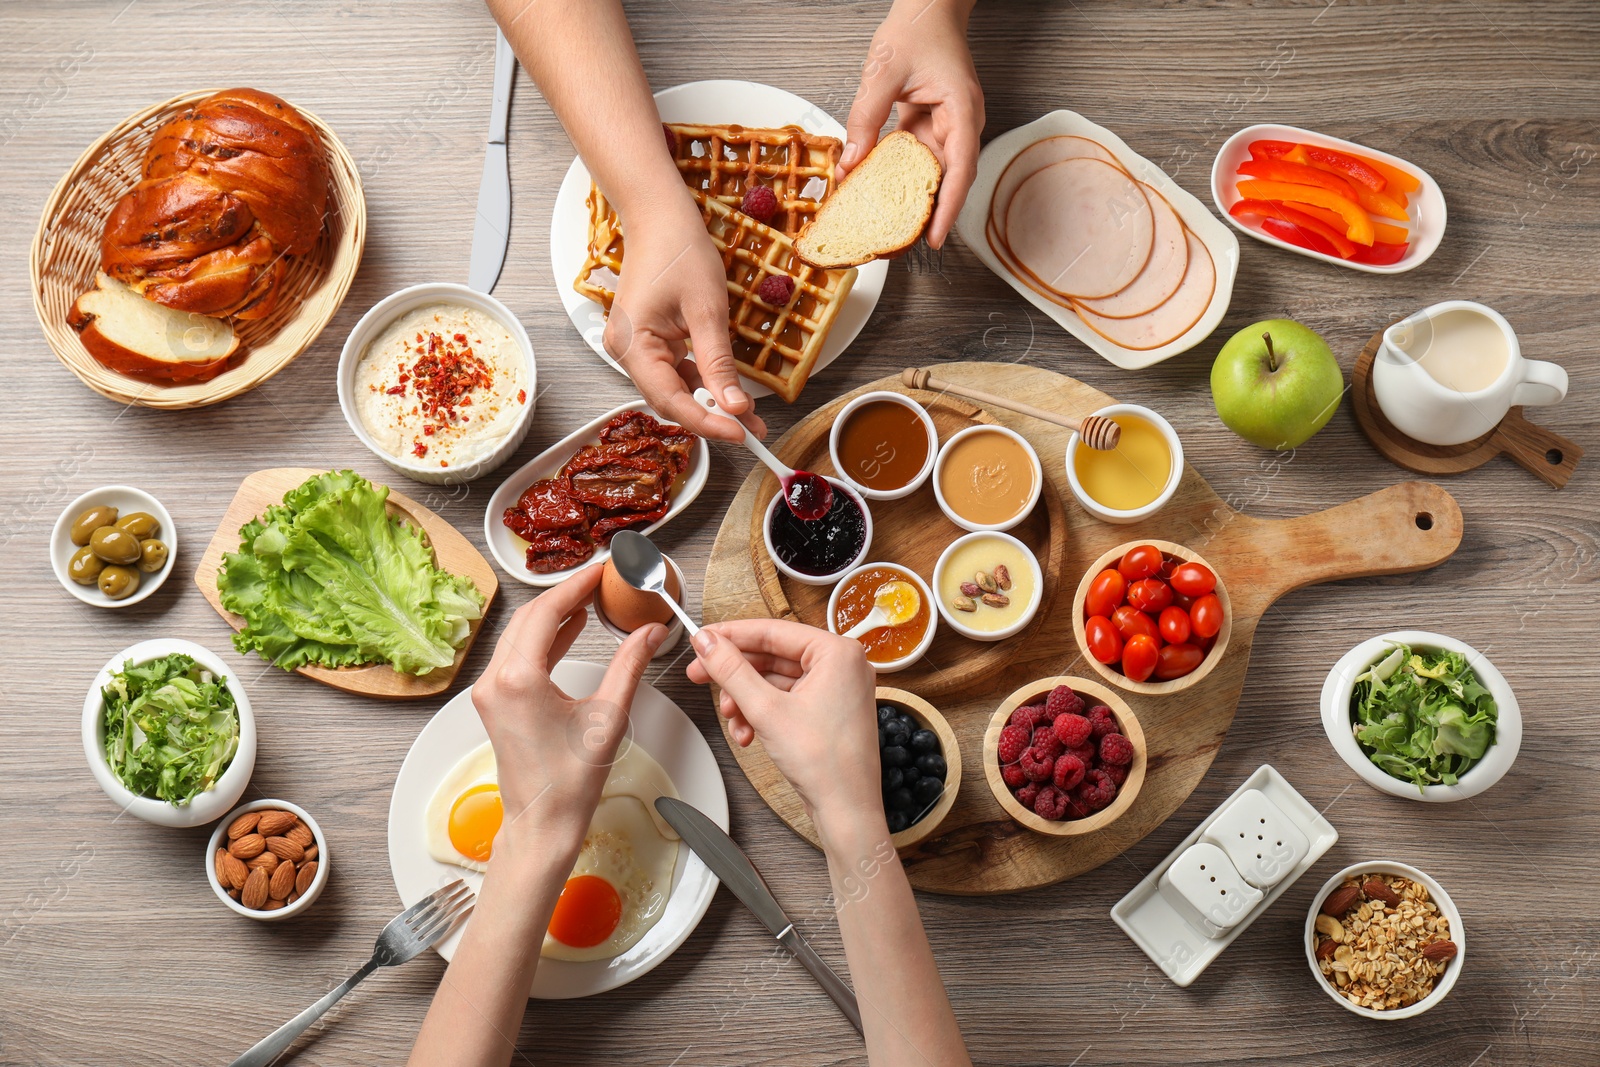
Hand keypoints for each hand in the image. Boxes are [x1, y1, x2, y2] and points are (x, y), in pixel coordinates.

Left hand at [469, 565, 666, 866]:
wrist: (542, 823)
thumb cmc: (571, 781)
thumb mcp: (609, 716)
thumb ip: (630, 665)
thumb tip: (650, 632)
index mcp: (518, 679)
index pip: (545, 611)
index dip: (575, 585)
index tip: (600, 570)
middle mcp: (495, 680)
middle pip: (529, 617)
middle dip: (564, 594)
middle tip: (598, 580)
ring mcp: (490, 692)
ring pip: (520, 634)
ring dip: (553, 614)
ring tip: (588, 598)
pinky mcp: (495, 702)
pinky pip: (517, 655)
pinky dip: (544, 637)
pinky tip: (569, 627)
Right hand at [604, 198, 765, 442]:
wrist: (660, 216)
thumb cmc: (678, 251)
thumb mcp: (707, 310)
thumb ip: (718, 363)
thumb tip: (733, 407)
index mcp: (632, 345)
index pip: (670, 400)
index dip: (706, 422)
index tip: (740, 433)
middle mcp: (625, 352)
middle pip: (670, 401)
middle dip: (712, 418)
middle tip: (752, 432)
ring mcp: (636, 349)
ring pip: (676, 391)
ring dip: (711, 405)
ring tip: (750, 419)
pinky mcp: (650, 343)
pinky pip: (677, 373)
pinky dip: (704, 385)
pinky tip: (730, 395)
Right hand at [685, 621, 881, 834]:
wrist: (847, 811)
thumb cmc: (825, 763)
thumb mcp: (766, 709)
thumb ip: (732, 670)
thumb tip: (707, 642)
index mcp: (838, 652)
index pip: (773, 630)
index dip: (731, 635)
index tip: (701, 639)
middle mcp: (842, 665)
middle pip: (773, 656)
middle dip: (736, 675)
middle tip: (700, 675)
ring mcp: (836, 689)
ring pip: (775, 680)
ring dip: (747, 699)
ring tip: (731, 719)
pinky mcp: (828, 711)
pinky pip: (787, 699)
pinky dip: (763, 713)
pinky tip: (747, 733)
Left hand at [841, 0, 983, 247]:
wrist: (928, 6)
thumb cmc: (916, 30)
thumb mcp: (882, 73)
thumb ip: (865, 118)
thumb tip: (850, 165)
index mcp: (962, 110)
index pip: (960, 170)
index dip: (947, 208)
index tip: (934, 238)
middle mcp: (962, 123)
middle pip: (949, 179)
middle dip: (928, 214)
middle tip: (902, 246)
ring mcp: (949, 125)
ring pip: (933, 173)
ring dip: (913, 198)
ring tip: (890, 228)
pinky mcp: (933, 124)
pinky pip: (919, 158)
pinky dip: (901, 176)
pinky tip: (881, 192)